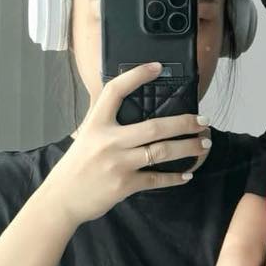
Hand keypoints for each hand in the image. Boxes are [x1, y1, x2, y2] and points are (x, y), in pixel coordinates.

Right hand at [42, 63, 210, 225]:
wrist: (61, 199)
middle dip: (184, 123)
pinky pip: (156, 179)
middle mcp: (108, 141)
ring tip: (203, 144)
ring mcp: (118, 163)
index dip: (136, 76)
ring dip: (188, 147)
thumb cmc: (76, 166)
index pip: (115, 91)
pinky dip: (175, 177)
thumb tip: (131, 110)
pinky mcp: (124, 185)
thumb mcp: (86, 137)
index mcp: (96, 124)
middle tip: (203, 121)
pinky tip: (187, 173)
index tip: (157, 67)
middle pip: (154, 126)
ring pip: (162, 151)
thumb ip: (106, 124)